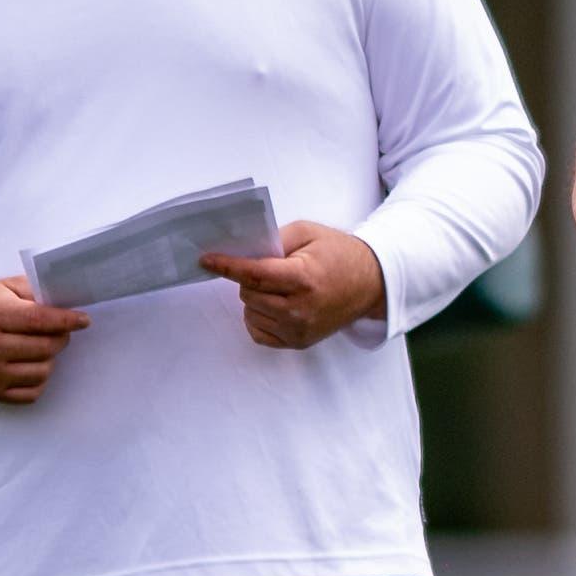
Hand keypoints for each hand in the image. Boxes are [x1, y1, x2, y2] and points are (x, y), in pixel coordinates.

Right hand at [0, 276, 89, 404]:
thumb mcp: (4, 288)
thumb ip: (34, 290)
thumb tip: (66, 300)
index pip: (39, 320)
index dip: (66, 320)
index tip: (83, 320)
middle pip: (46, 347)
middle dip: (61, 337)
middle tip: (59, 331)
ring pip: (43, 371)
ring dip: (50, 358)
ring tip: (40, 347)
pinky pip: (34, 392)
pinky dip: (38, 378)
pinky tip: (30, 364)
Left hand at [200, 220, 386, 349]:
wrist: (370, 283)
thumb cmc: (338, 254)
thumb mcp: (307, 232)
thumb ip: (273, 240)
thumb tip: (241, 250)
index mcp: (303, 278)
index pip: (253, 275)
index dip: (226, 266)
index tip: (205, 260)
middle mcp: (300, 309)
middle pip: (248, 294)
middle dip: (249, 279)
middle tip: (271, 268)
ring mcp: (299, 330)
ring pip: (250, 313)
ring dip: (254, 297)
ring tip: (279, 286)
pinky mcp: (298, 342)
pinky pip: (258, 332)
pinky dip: (258, 316)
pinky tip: (275, 304)